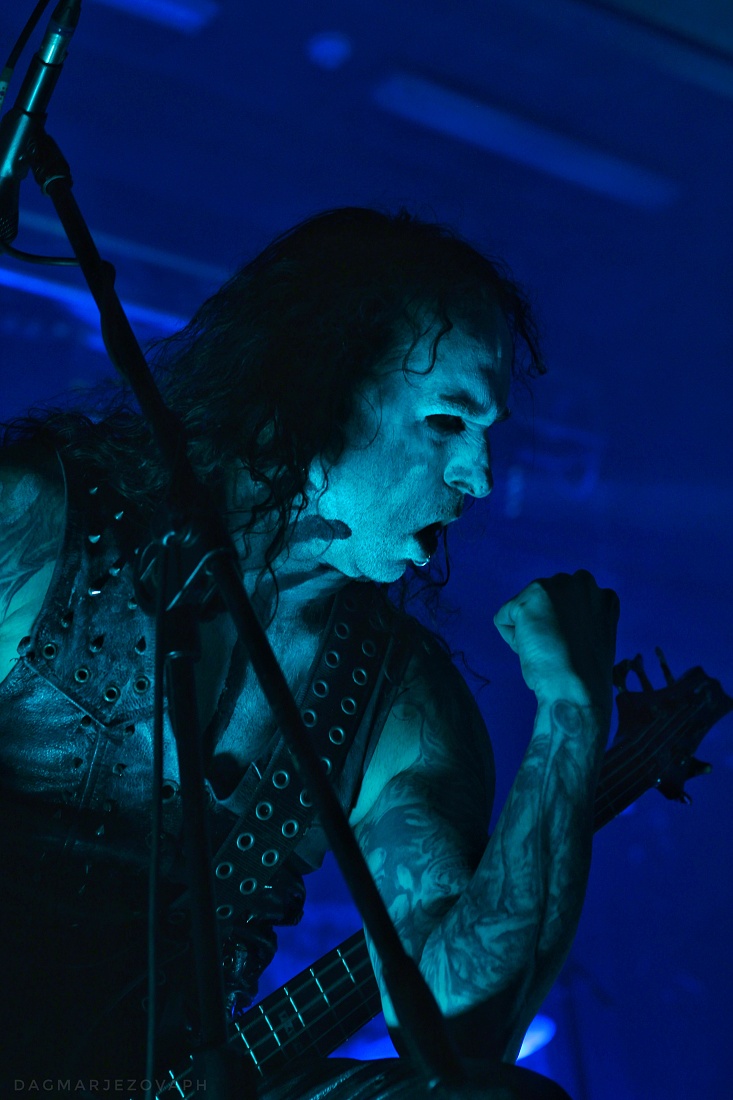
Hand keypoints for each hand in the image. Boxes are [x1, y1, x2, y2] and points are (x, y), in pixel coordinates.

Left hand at [493, 570, 618, 709]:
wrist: (577, 689)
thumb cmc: (582, 677)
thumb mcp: (591, 639)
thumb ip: (578, 619)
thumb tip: (550, 618)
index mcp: (603, 596)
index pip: (565, 606)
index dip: (563, 632)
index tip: (572, 649)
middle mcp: (583, 582)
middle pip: (542, 601)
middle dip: (544, 624)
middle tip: (560, 650)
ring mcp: (558, 586)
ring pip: (523, 608)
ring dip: (528, 631)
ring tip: (549, 650)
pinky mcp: (533, 595)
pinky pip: (504, 618)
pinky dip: (511, 638)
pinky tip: (534, 649)